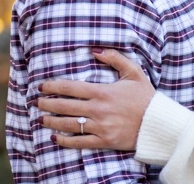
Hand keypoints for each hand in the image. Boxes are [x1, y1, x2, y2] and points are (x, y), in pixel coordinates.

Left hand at [38, 47, 155, 150]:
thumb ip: (114, 58)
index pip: (71, 88)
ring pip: (69, 124)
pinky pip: (80, 142)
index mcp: (103, 91)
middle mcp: (98, 109)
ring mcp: (100, 126)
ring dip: (52, 122)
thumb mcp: (133, 72)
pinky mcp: (104, 141)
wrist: (157, 122)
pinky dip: (65, 141)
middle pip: (65, 106)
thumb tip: (95, 50)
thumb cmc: (145, 96)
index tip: (41, 86)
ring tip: (41, 119)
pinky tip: (55, 138)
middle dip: (47, 104)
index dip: (53, 87)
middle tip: (36, 102)